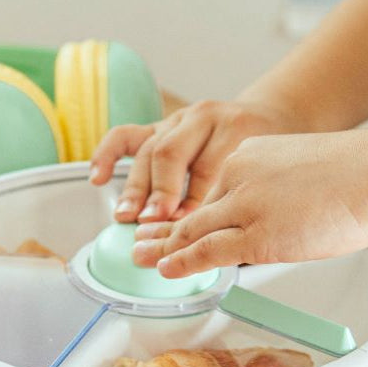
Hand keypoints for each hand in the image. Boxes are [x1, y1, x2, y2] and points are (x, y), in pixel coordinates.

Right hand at [88, 98, 304, 222]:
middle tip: (152, 220)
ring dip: (136, 186)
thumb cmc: (267, 159)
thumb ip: (244, 204)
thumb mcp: (268, 178)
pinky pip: (126, 136)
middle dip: (161, 191)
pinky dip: (108, 155)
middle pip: (173, 155)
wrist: (269, 119)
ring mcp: (178, 121)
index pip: (209, 168)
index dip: (194, 201)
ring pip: (149, 149)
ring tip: (128, 215)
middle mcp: (203, 121)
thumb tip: (220, 247)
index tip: (186, 229)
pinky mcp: (159, 126)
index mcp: (236, 129)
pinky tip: (98, 177)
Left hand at [131, 129, 367, 277]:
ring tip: (142, 260)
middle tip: (142, 241)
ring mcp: (246, 205)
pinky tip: (169, 270)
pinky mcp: (258, 234)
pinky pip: (208, 251)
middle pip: (191, 209)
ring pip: (191, 231)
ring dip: (163, 248)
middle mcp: (239, 175)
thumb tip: (282, 219)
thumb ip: (280, 191)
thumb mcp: (303, 170)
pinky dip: (183, 263)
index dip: (186, 212)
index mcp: (250, 156)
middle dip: (162, 230)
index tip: (173, 223)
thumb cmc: (358, 174)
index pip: (210, 190)